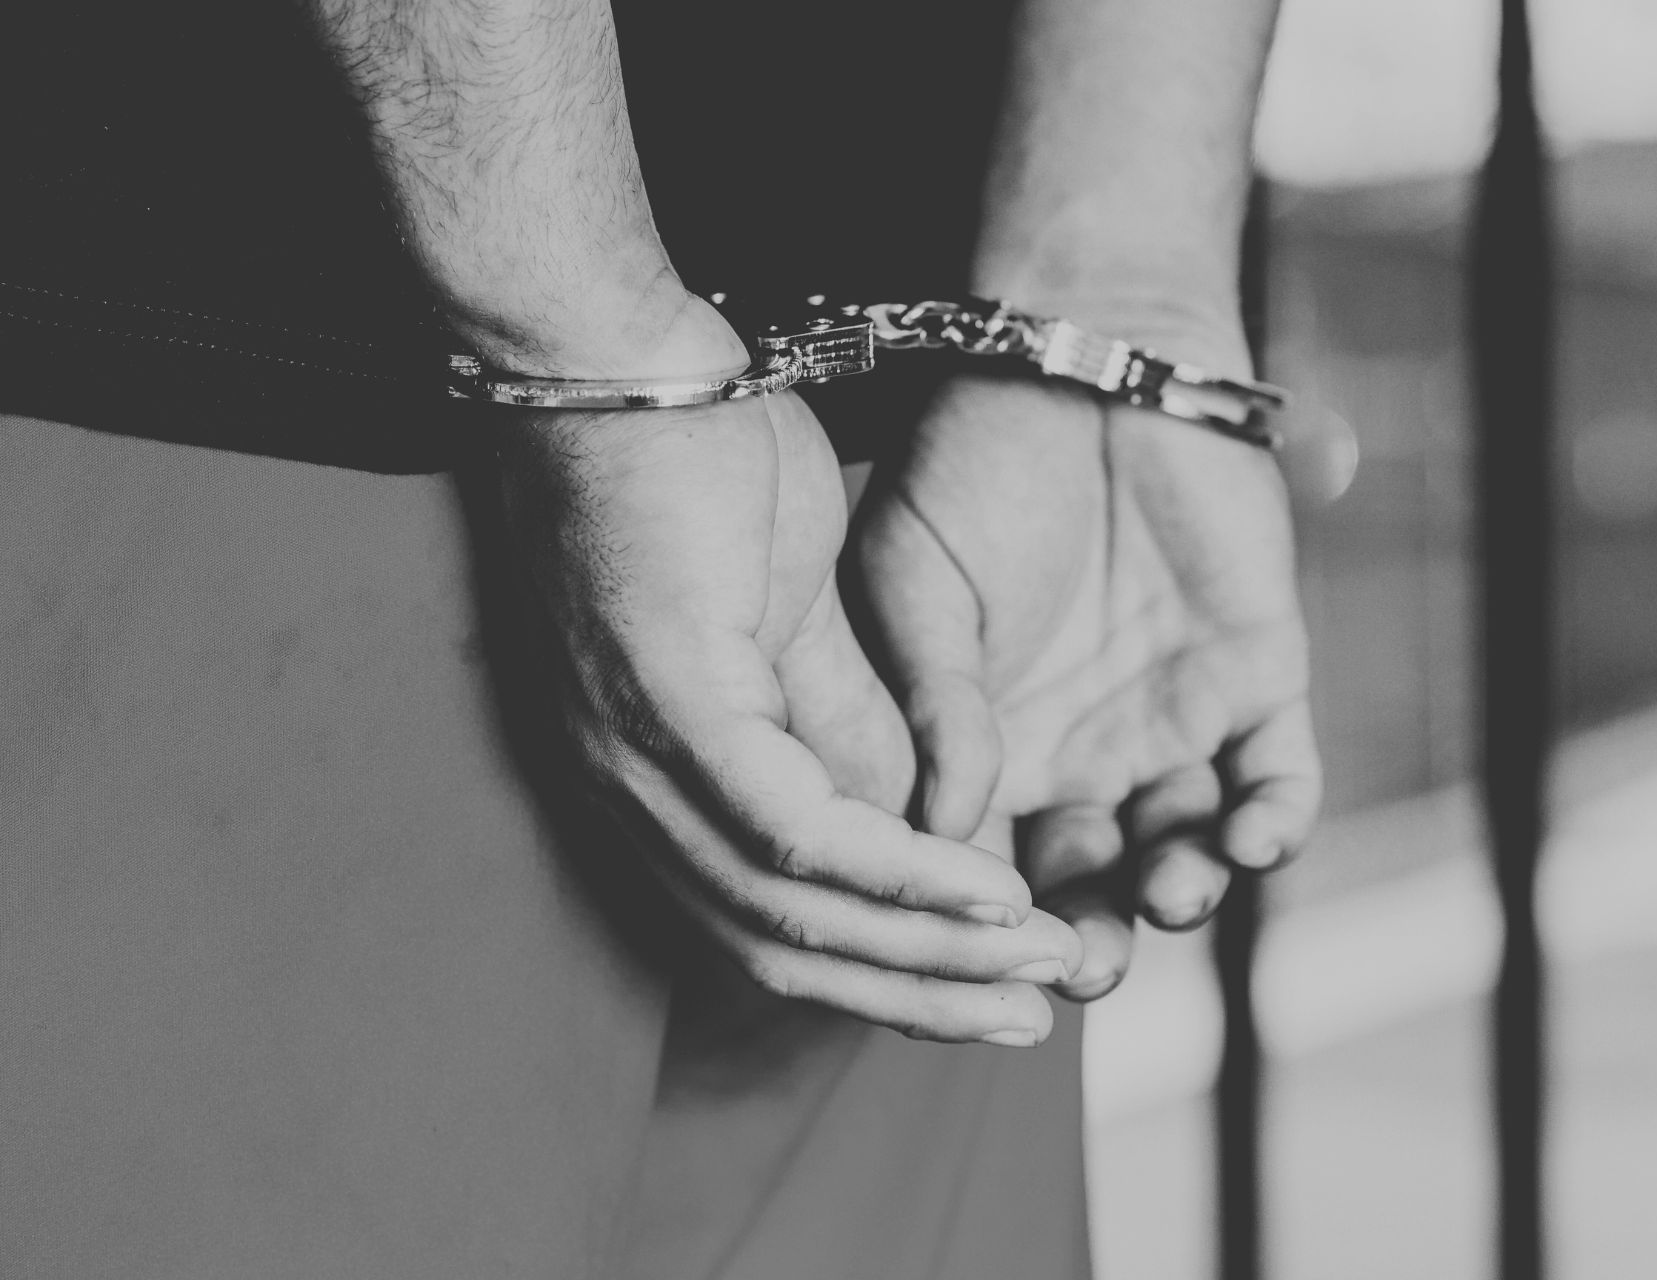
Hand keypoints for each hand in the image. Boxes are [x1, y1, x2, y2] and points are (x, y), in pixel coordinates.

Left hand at [494, 300, 1081, 1044]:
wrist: (605, 347)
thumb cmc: (684, 459)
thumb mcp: (782, 610)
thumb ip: (833, 716)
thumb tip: (899, 813)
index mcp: (650, 774)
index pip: (762, 923)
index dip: (880, 972)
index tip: (984, 993)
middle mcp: (628, 792)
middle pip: (780, 952)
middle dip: (919, 998)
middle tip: (1033, 1022)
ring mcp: (638, 755)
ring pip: (792, 915)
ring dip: (928, 955)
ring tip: (1037, 969)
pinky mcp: (669, 701)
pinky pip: (797, 830)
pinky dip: (899, 875)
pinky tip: (986, 891)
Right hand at [857, 314, 1320, 1000]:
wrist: (1084, 357)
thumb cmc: (974, 463)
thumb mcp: (912, 582)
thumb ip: (928, 702)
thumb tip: (941, 826)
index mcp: (987, 746)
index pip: (989, 869)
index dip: (993, 928)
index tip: (998, 961)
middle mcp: (1080, 751)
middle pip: (1094, 883)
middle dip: (1097, 939)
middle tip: (1092, 967)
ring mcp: (1171, 719)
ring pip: (1189, 846)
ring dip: (1185, 888)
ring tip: (1171, 889)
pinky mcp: (1256, 677)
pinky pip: (1277, 775)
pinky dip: (1272, 821)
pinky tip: (1250, 837)